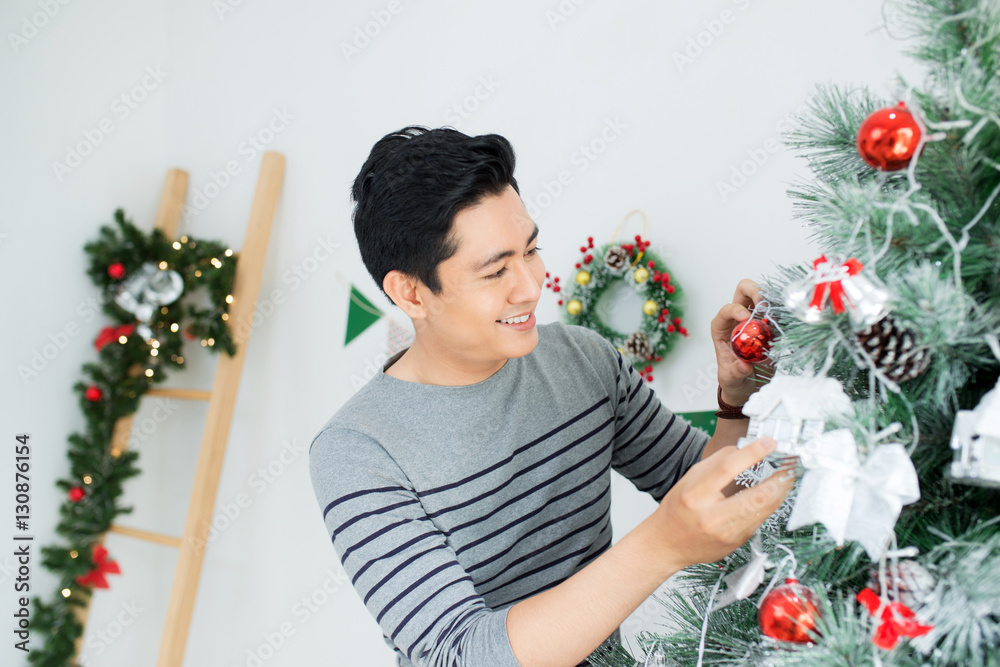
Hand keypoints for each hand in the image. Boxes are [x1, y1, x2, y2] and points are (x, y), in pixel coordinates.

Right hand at [648, 437, 793, 568]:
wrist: (667, 544)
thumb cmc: (676, 511)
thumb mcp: (688, 480)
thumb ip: (715, 463)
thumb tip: (742, 450)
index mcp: (695, 495)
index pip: (727, 468)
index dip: (752, 453)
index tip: (769, 443)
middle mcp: (711, 517)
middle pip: (755, 496)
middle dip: (779, 479)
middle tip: (790, 465)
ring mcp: (726, 533)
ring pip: (763, 510)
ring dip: (780, 492)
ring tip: (787, 478)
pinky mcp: (736, 543)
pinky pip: (758, 521)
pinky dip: (768, 506)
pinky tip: (772, 495)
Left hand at [710, 278, 774, 405]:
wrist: (748, 385)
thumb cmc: (734, 379)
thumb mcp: (731, 379)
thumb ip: (735, 372)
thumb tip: (744, 365)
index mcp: (723, 329)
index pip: (725, 310)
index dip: (733, 309)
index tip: (745, 317)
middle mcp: (738, 320)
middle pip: (743, 291)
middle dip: (754, 290)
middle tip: (765, 304)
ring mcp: (756, 319)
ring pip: (763, 296)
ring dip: (772, 299)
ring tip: (780, 311)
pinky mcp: (771, 325)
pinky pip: (778, 311)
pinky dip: (785, 310)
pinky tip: (790, 317)